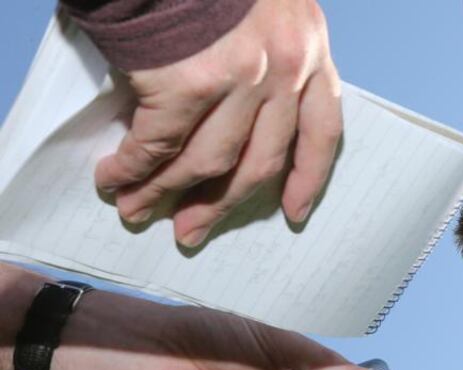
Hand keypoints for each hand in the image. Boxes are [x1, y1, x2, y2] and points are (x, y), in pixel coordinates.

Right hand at [94, 0, 342, 246]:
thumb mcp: (271, 7)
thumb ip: (271, 56)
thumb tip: (240, 117)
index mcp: (310, 52)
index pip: (323, 133)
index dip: (307, 179)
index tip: (293, 214)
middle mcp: (285, 71)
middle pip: (260, 161)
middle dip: (222, 203)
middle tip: (193, 230)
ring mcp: (240, 79)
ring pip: (207, 161)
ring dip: (168, 193)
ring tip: (141, 211)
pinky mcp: (188, 82)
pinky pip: (158, 144)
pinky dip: (132, 167)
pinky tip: (114, 179)